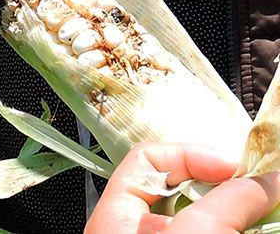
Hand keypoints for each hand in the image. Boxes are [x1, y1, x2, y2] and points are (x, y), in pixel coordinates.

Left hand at [85, 142, 279, 233]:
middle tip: (259, 191)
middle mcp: (136, 231)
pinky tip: (257, 224)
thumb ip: (227, 203)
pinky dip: (233, 227)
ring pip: (202, 216)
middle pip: (182, 188)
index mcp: (116, 216)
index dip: (192, 155)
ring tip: (264, 208)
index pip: (149, 159)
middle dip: (224, 185)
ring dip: (235, 212)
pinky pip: (211, 231)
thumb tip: (266, 181)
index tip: (236, 170)